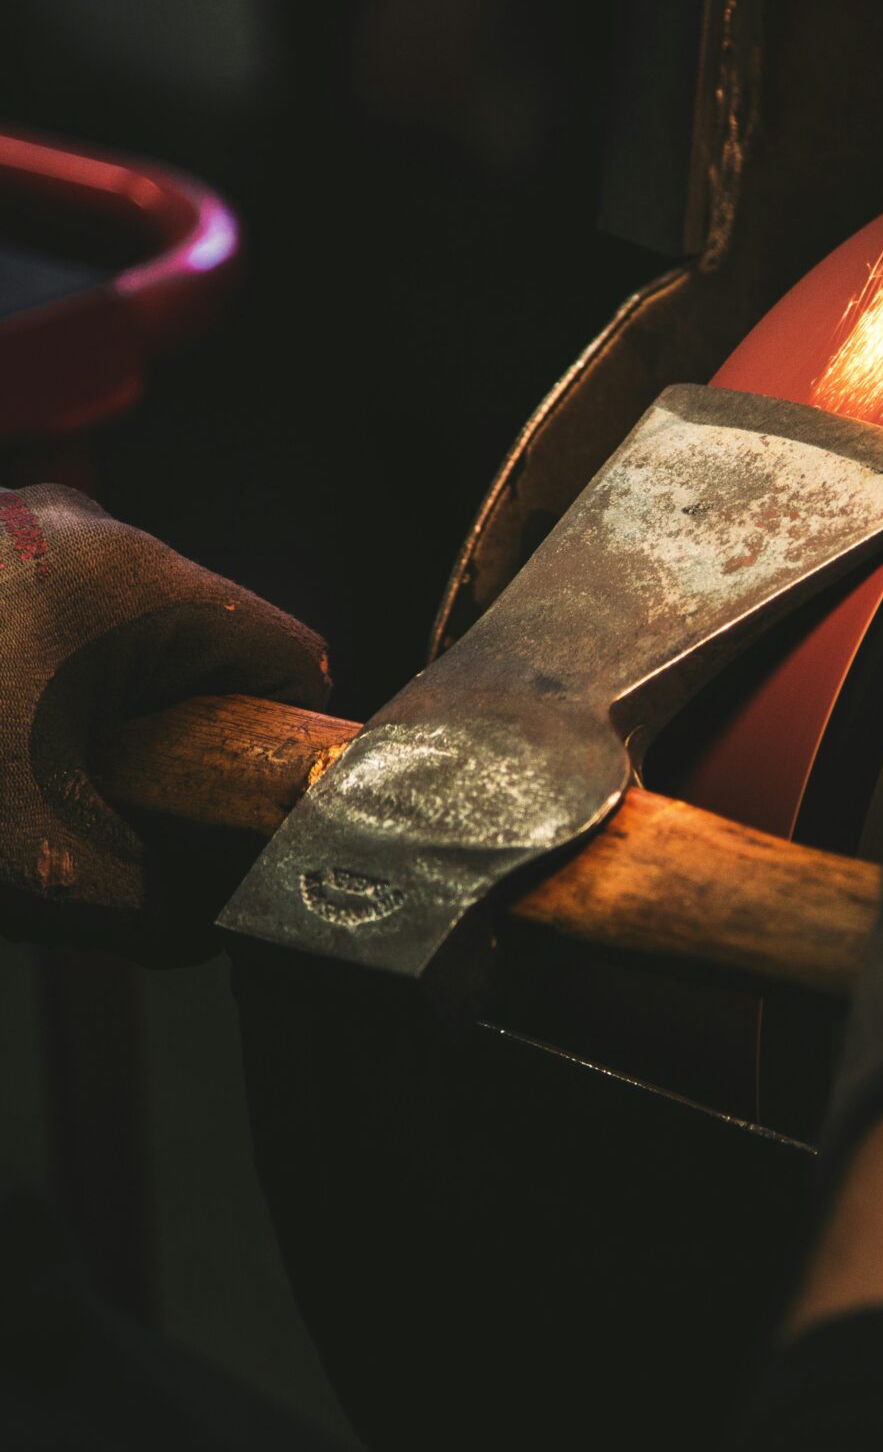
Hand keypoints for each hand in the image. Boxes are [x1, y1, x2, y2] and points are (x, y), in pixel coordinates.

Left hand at [0, 486, 328, 947]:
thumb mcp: (47, 863)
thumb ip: (162, 907)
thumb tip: (224, 927)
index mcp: (137, 578)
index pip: (287, 658)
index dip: (272, 748)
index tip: (221, 811)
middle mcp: (86, 525)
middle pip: (200, 645)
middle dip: (168, 733)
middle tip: (100, 809)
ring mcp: (17, 523)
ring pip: (113, 631)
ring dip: (90, 708)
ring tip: (24, 775)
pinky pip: (44, 616)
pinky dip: (31, 679)